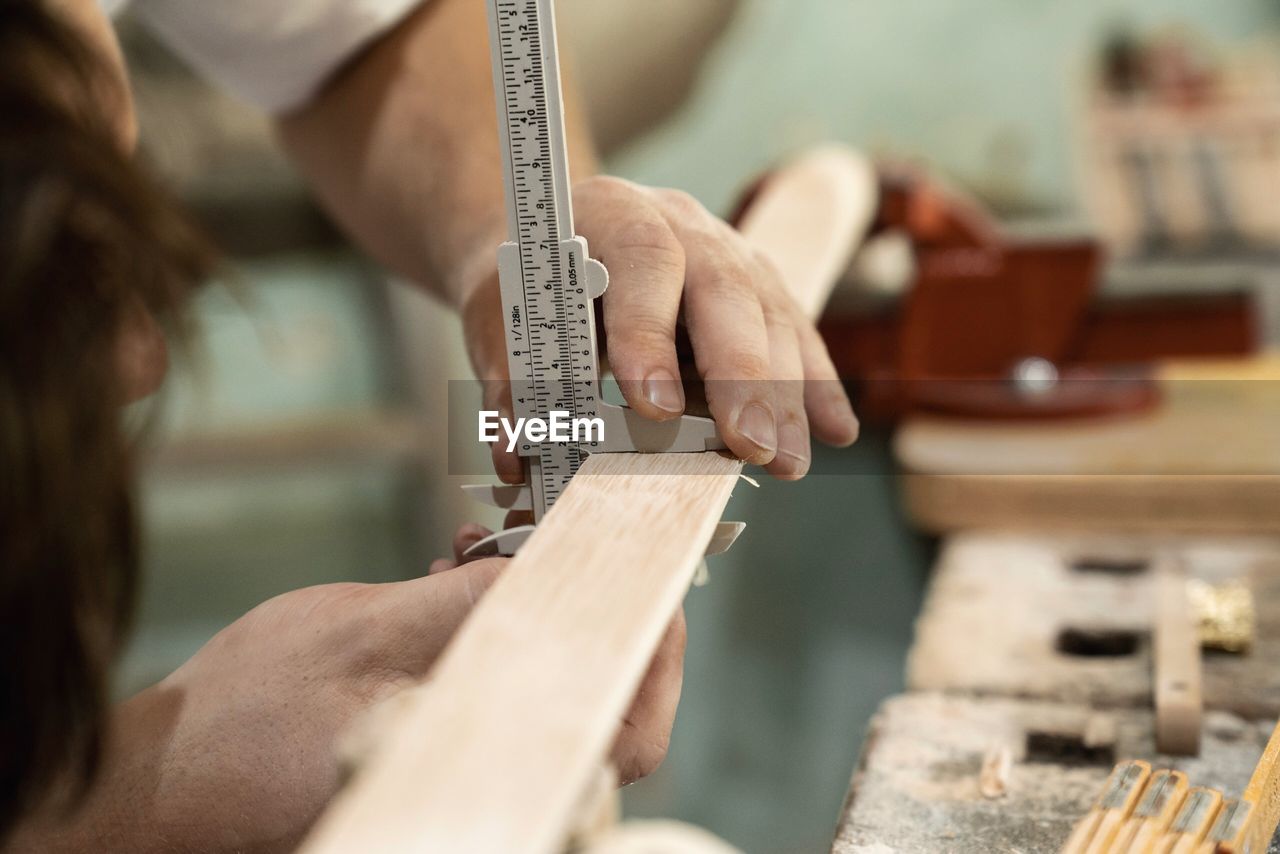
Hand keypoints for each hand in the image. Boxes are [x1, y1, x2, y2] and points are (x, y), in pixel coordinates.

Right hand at [9, 526, 679, 852]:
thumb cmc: (247, 724)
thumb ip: (469, 604)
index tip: (656, 580)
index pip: (621, 727)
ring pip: (542, 683)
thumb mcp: (366, 638)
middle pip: (591, 700)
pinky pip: (490, 682)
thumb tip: (553, 566)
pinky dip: (489, 625)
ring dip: (533, 609)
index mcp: (489, 772)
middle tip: (569, 540)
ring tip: (489, 545)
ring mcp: (458, 764)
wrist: (160, 779)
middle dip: (587, 612)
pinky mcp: (428, 742)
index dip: (654, 650)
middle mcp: (489, 779)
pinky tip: (453, 569)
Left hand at [463, 176, 859, 484]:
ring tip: (787, 463)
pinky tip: (832, 432)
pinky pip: (796, 334)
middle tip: (749, 446)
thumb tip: (518, 454)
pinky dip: (815, 386)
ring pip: (771, 315)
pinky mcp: (759, 287)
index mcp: (613, 214)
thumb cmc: (529, 286)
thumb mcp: (497, 317)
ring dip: (784, 395)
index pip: (642, 263)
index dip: (650, 334)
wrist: (561, 243)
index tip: (652, 407)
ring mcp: (731, 252)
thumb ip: (508, 382)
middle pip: (725, 289)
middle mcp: (683, 224)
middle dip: (741, 373)